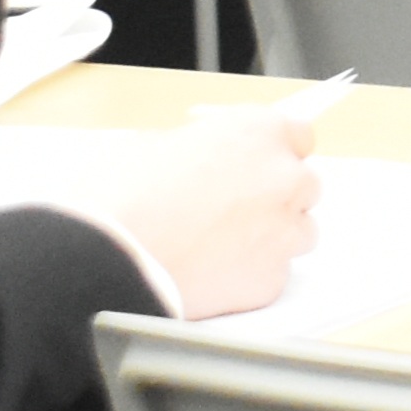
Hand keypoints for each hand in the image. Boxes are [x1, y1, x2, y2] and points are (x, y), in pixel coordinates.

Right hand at [99, 101, 319, 317]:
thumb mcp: (158, 145)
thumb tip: (209, 158)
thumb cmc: (121, 198)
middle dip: (276, 198)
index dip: (276, 153)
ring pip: (298, 232)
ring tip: (224, 249)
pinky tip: (215, 277)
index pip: (298, 136)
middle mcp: (283, 176)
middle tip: (236, 213)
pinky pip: (275, 276)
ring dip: (272, 238)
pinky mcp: (271, 279)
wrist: (108, 259)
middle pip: (302, 186)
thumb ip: (204, 146)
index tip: (263, 167)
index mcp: (258, 131)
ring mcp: (283, 229)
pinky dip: (252, 277)